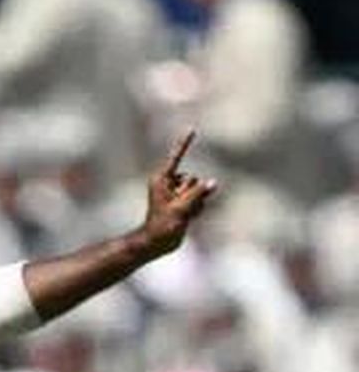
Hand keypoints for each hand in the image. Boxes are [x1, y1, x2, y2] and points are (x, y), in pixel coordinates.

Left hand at [138, 129, 218, 256]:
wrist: (158, 242)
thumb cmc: (162, 224)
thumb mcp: (181, 207)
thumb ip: (198, 193)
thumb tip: (212, 182)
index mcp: (161, 179)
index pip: (176, 157)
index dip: (184, 143)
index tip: (192, 128)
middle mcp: (169, 183)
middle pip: (194, 179)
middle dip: (191, 194)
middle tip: (177, 209)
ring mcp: (178, 193)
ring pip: (200, 190)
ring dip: (196, 203)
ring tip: (182, 215)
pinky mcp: (185, 203)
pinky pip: (201, 200)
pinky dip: (198, 209)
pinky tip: (188, 218)